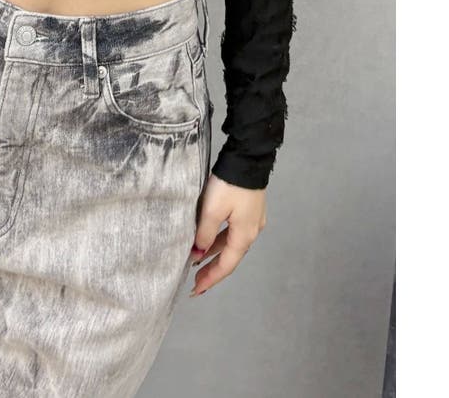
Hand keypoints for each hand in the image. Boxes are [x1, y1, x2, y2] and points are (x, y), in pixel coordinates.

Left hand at [188, 174, 267, 295]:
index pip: (226, 265)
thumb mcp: (212, 210)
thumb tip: (198, 254)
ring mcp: (252, 220)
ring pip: (231, 244)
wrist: (248, 160)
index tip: (196, 290)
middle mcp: (252, 231)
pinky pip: (232, 232)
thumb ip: (204, 234)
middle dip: (213, 269)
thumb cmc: (229, 185)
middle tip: (196, 282)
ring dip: (216, 253)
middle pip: (230, 257)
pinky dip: (220, 240)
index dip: (211, 278)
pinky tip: (210, 240)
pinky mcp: (249, 209)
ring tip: (198, 262)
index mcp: (244, 236)